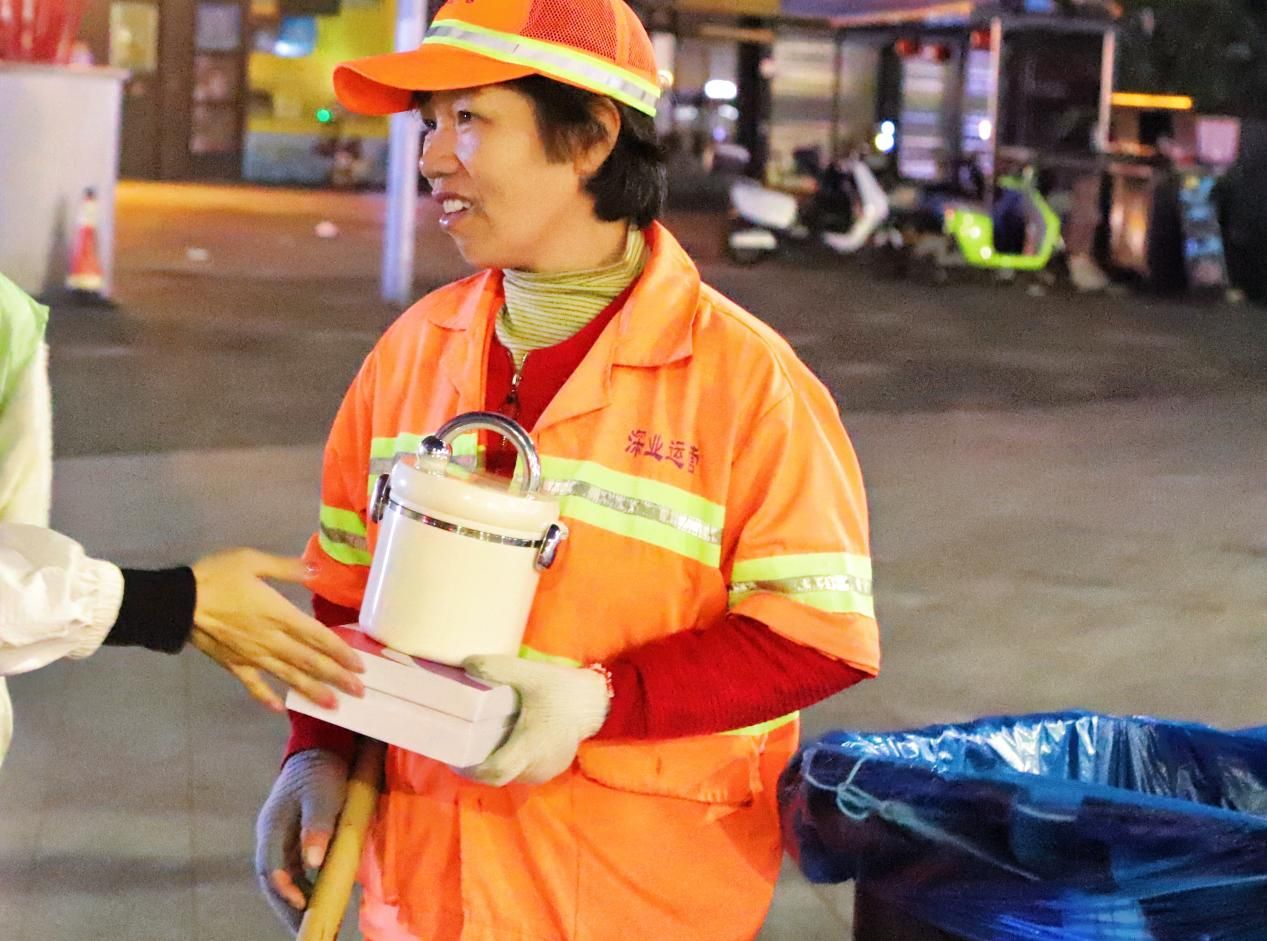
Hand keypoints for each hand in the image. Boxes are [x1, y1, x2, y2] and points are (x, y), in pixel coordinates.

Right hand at [189, 549, 363, 710]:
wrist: (177, 602)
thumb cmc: (216, 577)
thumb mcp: (253, 561)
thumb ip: (286, 568)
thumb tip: (316, 569)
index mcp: (279, 615)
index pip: (318, 638)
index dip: (341, 652)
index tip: (360, 666)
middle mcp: (271, 641)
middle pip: (310, 663)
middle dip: (337, 678)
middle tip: (360, 692)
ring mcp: (253, 656)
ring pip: (289, 677)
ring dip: (312, 692)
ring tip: (334, 705)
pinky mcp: (234, 665)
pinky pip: (254, 685)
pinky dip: (268, 698)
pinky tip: (281, 709)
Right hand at [255, 748, 348, 931]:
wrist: (320, 750)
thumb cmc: (322, 771)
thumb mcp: (322, 795)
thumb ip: (317, 824)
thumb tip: (313, 861)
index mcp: (272, 827)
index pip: (271, 868)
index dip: (286, 890)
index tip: (303, 908)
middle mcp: (270, 837)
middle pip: (272, 880)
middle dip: (285, 908)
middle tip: (303, 931)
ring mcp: (279, 839)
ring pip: (281, 879)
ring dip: (293, 903)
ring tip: (311, 924)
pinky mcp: (292, 840)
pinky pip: (292, 872)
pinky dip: (301, 889)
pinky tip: (315, 901)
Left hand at [463, 655, 610, 785]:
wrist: (595, 700)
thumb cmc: (561, 690)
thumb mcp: (529, 674)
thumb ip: (497, 668)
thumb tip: (465, 662)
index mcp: (529, 747)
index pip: (493, 773)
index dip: (470, 770)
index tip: (453, 758)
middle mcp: (537, 765)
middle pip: (498, 776)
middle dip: (478, 766)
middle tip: (461, 747)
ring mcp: (546, 770)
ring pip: (511, 776)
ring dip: (495, 765)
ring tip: (479, 746)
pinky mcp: (552, 768)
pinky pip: (524, 772)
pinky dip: (511, 763)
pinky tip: (502, 746)